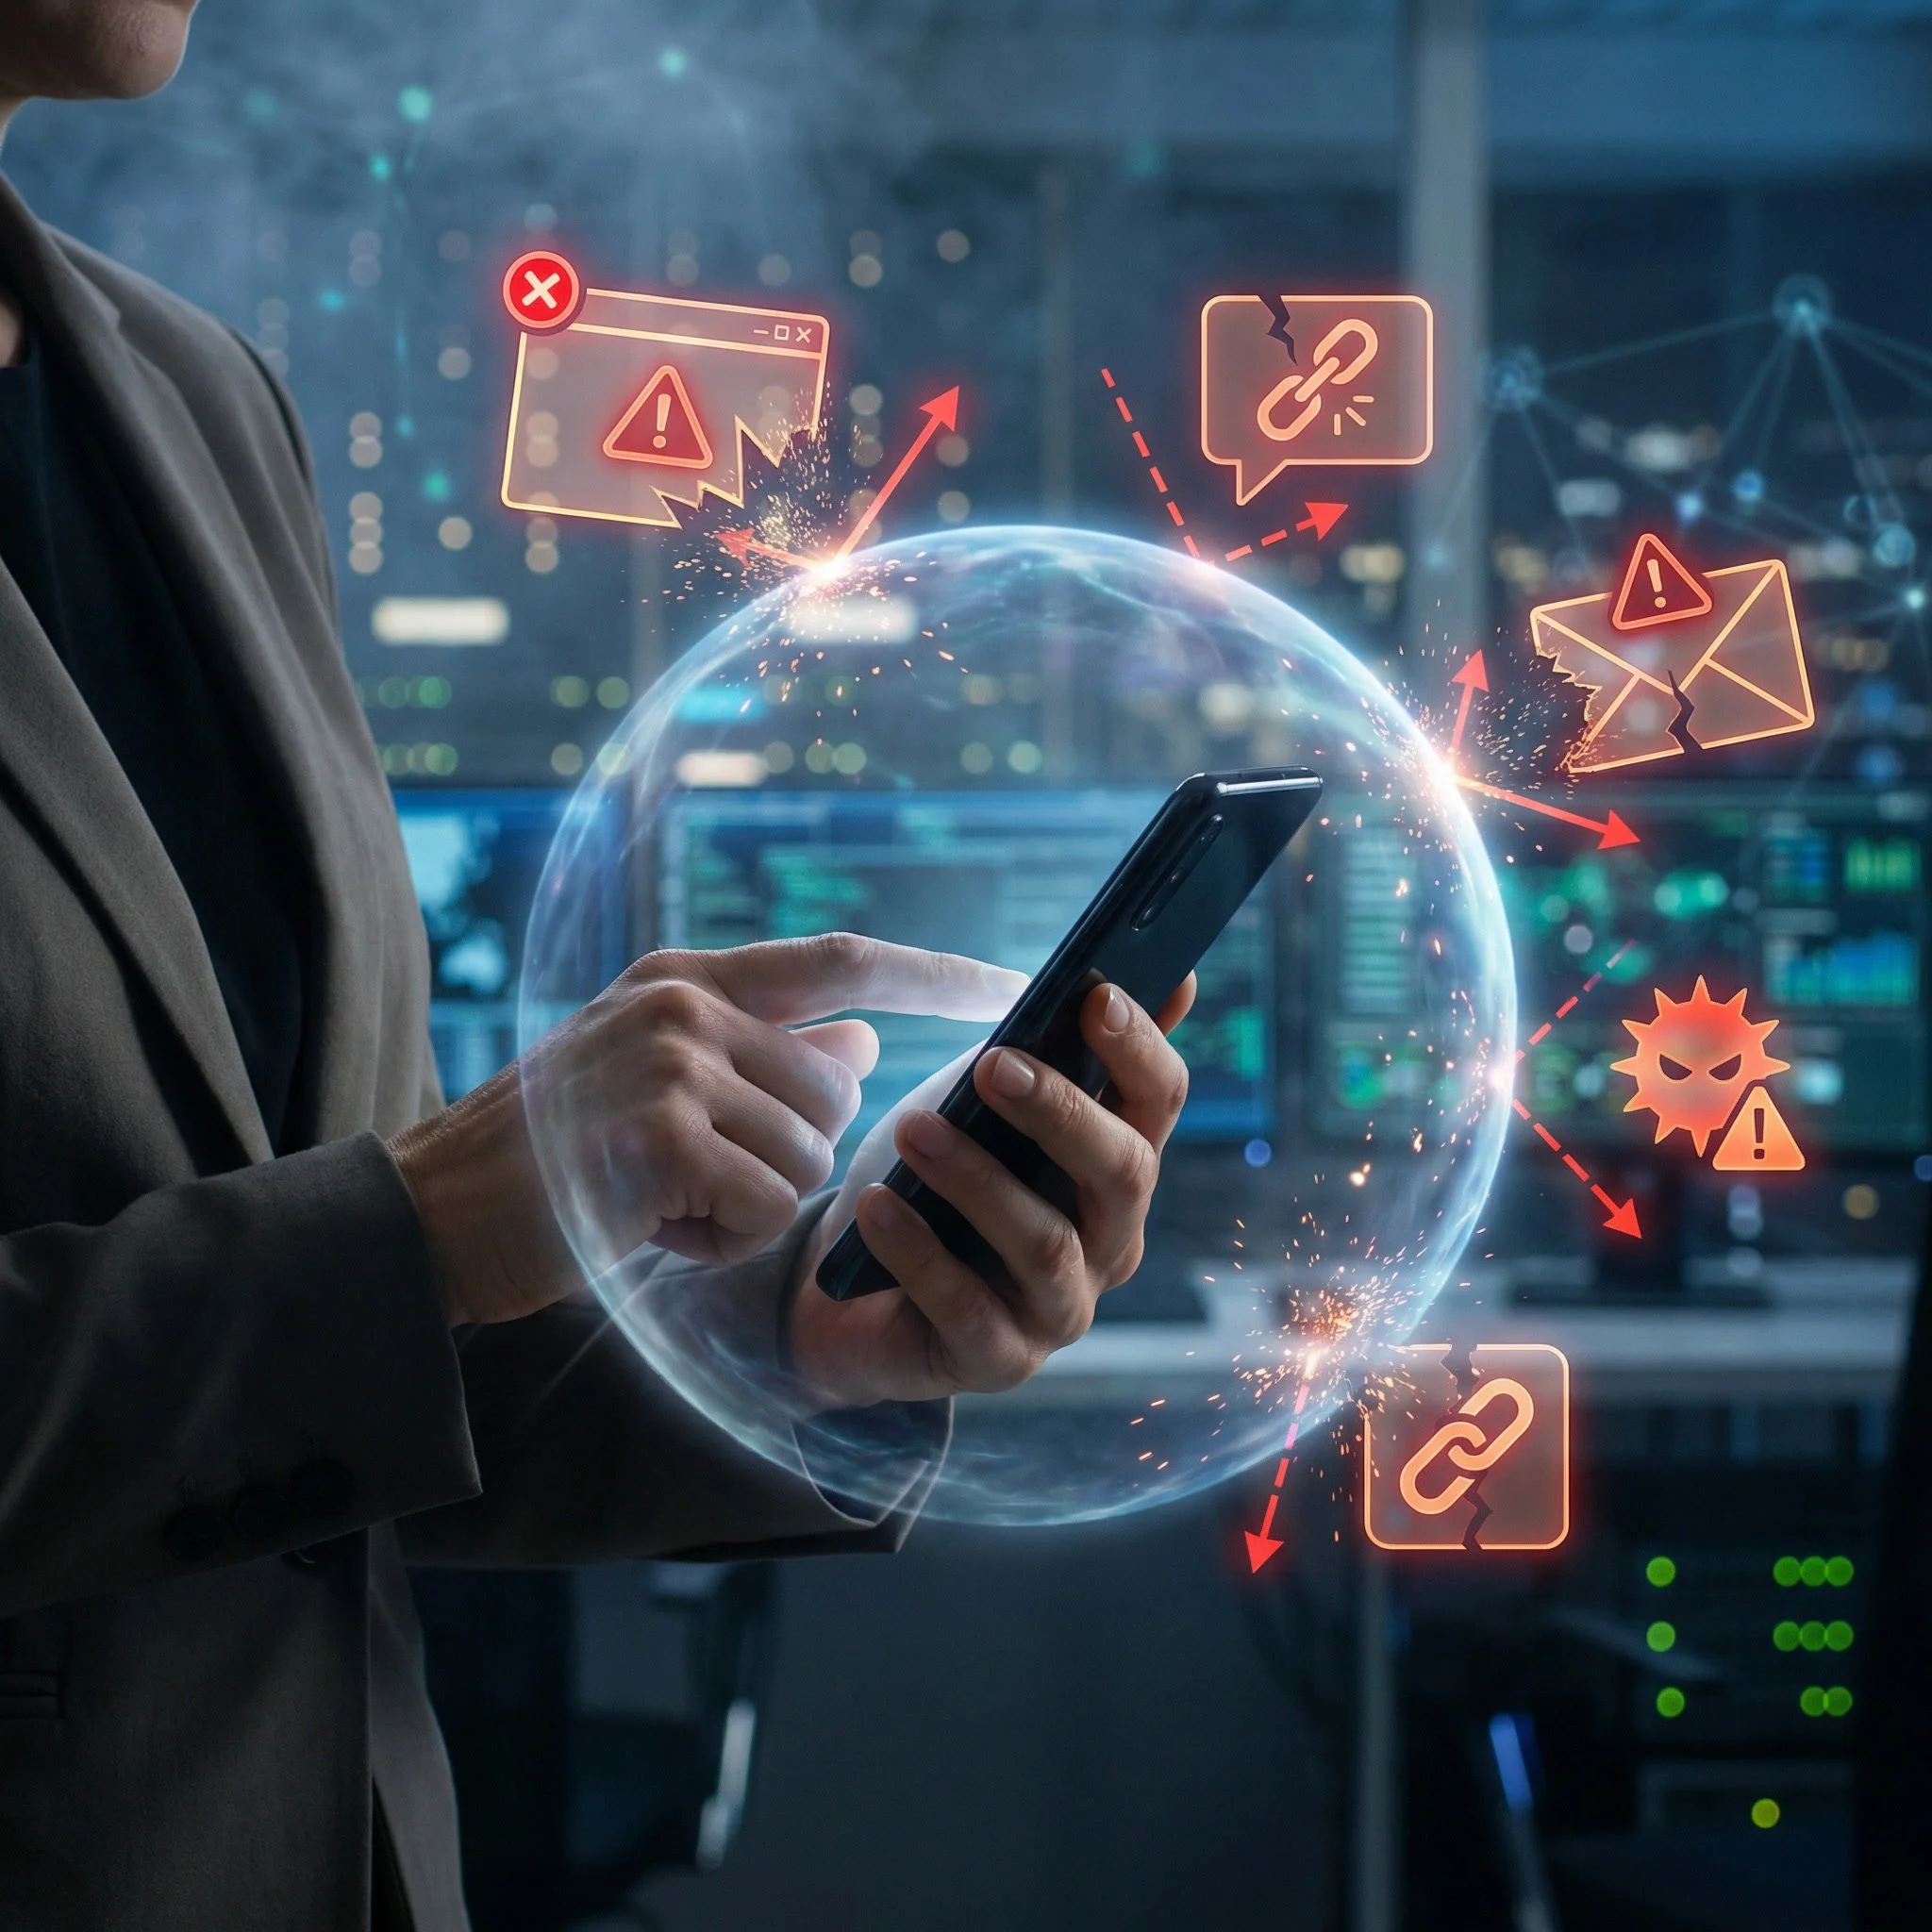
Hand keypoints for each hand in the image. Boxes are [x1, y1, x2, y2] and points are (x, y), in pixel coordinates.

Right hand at [389, 934, 1024, 1327]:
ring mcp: (672, 1063)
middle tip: (688, 1175)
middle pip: (835, 1092)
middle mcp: (686, 1004)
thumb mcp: (658, 1080)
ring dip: (747, 1205)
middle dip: (787, 1155)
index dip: (939, 974)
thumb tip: (865, 1042)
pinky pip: (767, 1207)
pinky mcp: (663, 1137)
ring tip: (658, 1199)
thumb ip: (759, 1054)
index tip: (1018, 988)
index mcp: (688, 979)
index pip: (845, 960)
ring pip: (807, 1156)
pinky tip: (651, 1228)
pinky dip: (721, 1241)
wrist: (430, 1217)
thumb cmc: (552, 1157)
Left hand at [789, 976, 1194, 1408]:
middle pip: (1122, 1172)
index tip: (1095, 994)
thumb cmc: (936, 1178)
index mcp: (1117, 1166)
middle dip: (1061, 1112)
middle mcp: (1109, 1241)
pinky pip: (965, 1306)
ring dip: (976, 1178)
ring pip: (1043, 1241)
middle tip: (995, 1065)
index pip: (1160, 1103)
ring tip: (910, 1130)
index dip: (1139, 1048)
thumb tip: (1169, 973)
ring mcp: (1059, 1309)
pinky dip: (918, 1250)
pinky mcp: (997, 1360)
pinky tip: (874, 1205)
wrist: (851, 1290)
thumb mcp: (992, 1103)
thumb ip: (1063, 1048)